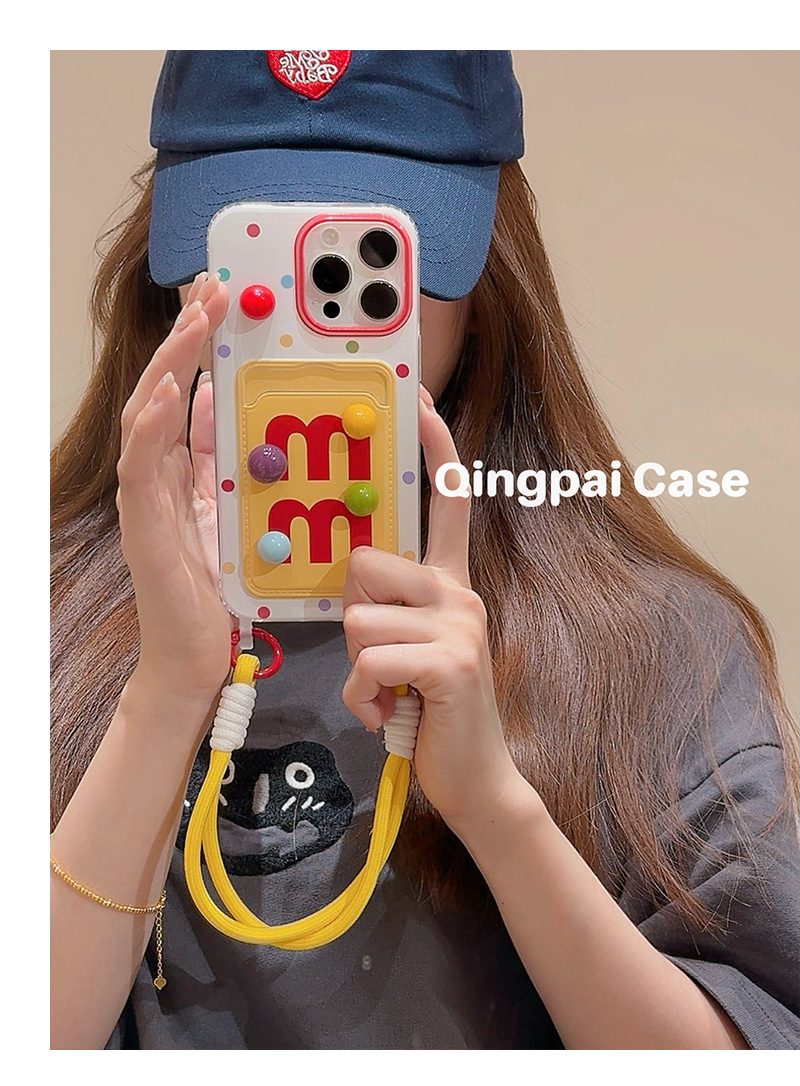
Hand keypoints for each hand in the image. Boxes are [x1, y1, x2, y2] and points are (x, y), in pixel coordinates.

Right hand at [116, 273, 232, 700]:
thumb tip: (219, 404)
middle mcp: (156, 473)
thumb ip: (217, 459)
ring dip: (173, 363)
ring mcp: (145, 496)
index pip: (186, 390)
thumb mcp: (226, 508)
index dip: (197, 342)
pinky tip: (170, 390)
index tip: (219, 298)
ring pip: (150, 413)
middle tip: (211, 288)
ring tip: (193, 320)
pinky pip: (143, 464)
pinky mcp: (144, 522)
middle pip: (165, 388)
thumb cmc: (214, 587)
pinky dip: (154, 423)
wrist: (195, 652)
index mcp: (178, 468)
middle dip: (187, 335)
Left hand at [341, 386, 521, 830]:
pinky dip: (365, 698)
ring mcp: (460, 626)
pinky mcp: (449, 664)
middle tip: (378, 657)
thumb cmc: (429, 706)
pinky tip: (388, 714)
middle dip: (355, 615)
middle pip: (366, 563)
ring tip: (385, 692)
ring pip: (360, 618)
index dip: (435, 450)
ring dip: (358, 668)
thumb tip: (353, 578)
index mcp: (451, 582)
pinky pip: (370, 661)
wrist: (474, 774)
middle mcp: (460, 593)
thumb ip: (390, 605)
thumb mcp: (410, 645)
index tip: (420, 400)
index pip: (448, 502)